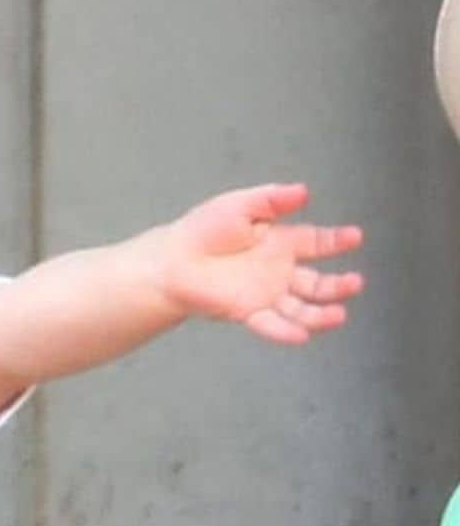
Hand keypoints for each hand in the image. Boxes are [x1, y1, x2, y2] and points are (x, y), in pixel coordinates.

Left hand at [154, 182, 363, 343]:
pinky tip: (301, 334)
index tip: (355, 237)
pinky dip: (286, 331)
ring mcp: (265, 294)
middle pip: (317, 282)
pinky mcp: (247, 311)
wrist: (170, 259)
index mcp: (279, 242)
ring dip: (321, 314)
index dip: (337, 240)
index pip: (316, 242)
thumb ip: (272, 200)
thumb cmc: (202, 230)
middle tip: (355, 282)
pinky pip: (271, 325)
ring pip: (302, 308)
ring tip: (339, 314)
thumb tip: (303, 191)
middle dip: (338, 285)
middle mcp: (278, 271)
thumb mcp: (239, 206)